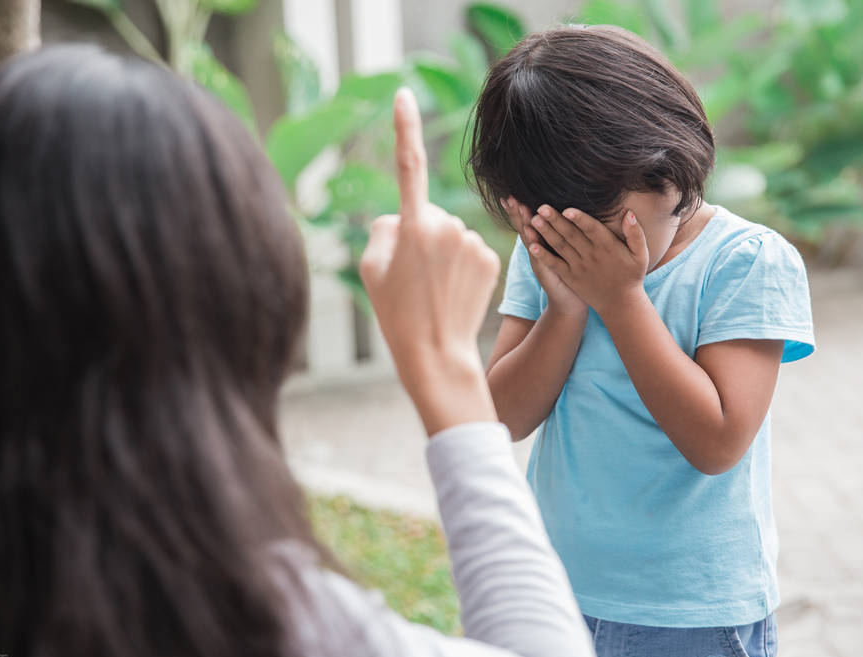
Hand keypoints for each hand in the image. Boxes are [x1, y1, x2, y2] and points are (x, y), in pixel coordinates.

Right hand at [360, 88, 499, 434]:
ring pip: (450, 234)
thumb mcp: (371, 269)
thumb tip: (404, 217)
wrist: (437, 354)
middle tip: (411, 278)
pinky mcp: (491, 259)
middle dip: (418, 235)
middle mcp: (447, 226)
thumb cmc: (397, 314)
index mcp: (413, 226)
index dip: (404, 130)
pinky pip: (469, 250)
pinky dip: (461, 265)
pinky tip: (454, 292)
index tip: (402, 96)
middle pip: (426, 214)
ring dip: (440, 253)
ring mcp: (473, 242)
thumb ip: (383, 229)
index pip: (408, 167)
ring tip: (434, 290)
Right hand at [501, 197, 586, 318]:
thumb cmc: (570, 275)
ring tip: (519, 209)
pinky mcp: (547, 272)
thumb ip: (562, 234)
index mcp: (541, 243)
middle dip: (517, 212)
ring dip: (524, 224)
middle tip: (510, 196)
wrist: (569, 304)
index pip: (528, 222)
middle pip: (524, 227)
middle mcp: (536, 250)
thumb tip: (566, 212)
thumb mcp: (564, 252)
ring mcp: (539, 261)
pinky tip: (531, 240)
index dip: (520, 209)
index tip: (513, 193)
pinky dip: (535, 249)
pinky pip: (541, 258)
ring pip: (530, 239)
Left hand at [527, 205, 648, 316]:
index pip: (592, 229)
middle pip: (571, 235)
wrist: (620, 304)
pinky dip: (543, 255)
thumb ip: (636, 233)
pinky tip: (531, 246)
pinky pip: (555, 264)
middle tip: (541, 207)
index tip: (567, 209)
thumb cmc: (632, 275)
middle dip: (555, 220)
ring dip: (546, 233)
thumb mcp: (641, 254)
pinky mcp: (570, 277)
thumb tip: (628, 213)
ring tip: (533, 220)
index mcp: (608, 247)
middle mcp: (591, 255)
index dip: (579, 218)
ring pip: (560, 246)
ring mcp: (579, 267)